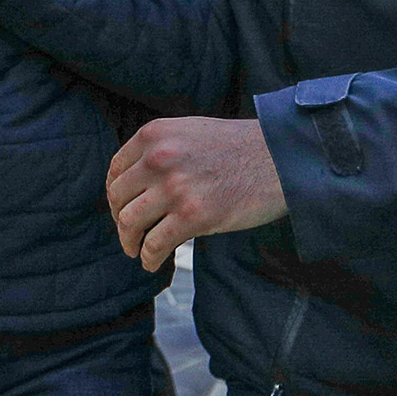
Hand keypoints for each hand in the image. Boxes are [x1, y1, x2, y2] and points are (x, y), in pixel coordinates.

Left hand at [106, 117, 287, 271]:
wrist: (280, 158)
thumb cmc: (240, 148)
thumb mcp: (190, 132)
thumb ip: (161, 150)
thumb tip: (136, 182)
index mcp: (154, 134)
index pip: (116, 170)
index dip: (116, 195)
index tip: (122, 209)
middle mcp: (158, 158)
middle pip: (118, 198)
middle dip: (120, 220)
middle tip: (129, 235)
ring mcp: (175, 187)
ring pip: (130, 222)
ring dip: (129, 242)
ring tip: (136, 251)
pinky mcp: (193, 216)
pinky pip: (155, 244)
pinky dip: (149, 258)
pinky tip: (153, 263)